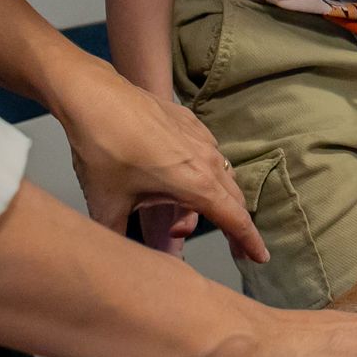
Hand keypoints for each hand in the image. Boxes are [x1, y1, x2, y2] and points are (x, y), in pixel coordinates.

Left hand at [52, 56, 268, 262]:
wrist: (95, 96)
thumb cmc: (103, 151)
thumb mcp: (106, 205)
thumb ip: (116, 238)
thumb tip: (117, 261)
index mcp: (196, 185)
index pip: (235, 220)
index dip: (249, 242)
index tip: (260, 259)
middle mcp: (207, 160)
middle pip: (234, 199)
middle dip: (236, 226)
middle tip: (235, 248)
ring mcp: (201, 137)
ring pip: (223, 174)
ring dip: (218, 198)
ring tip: (201, 213)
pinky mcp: (189, 121)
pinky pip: (209, 153)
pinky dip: (206, 172)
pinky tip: (184, 175)